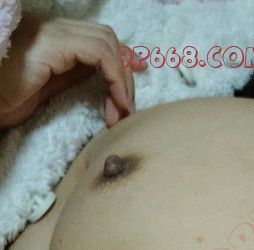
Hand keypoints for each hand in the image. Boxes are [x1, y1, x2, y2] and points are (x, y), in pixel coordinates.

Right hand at [0, 13, 142, 127]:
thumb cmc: (3, 97)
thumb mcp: (44, 88)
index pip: (97, 38)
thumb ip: (70, 76)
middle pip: (106, 37)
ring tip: (121, 111)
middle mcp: (54, 28)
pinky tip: (116, 103)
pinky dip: (115, 77)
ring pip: (106, 42)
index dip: (121, 58)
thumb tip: (98, 76)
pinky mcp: (52, 45)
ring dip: (122, 79)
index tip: (135, 81)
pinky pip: (98, 53)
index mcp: (52, 37)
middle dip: (125, 72)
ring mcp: (52, 33)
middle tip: (127, 107)